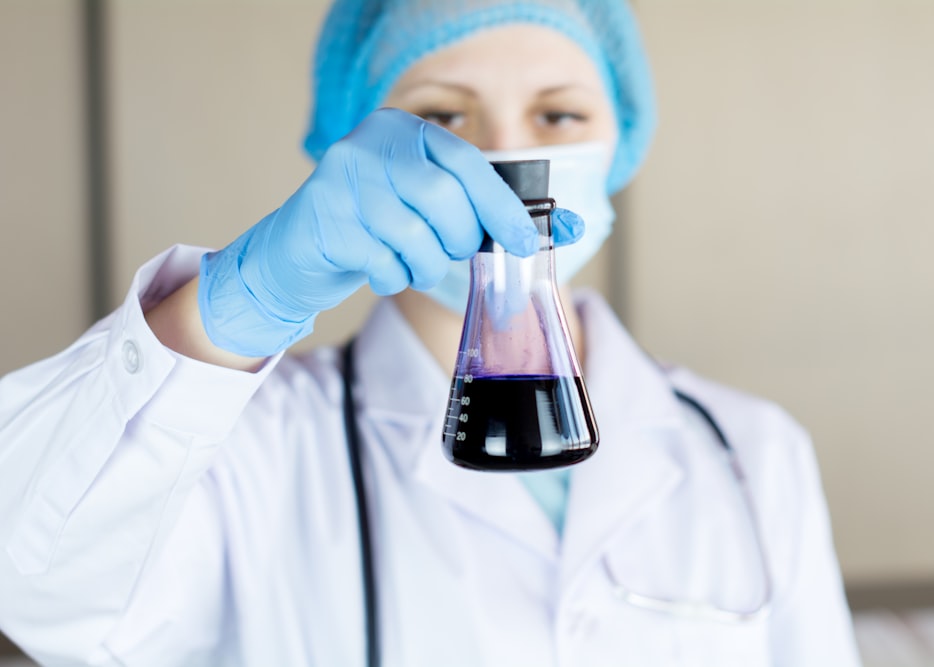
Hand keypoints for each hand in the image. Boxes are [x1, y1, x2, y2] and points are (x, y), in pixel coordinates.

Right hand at [198, 108, 582, 356]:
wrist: (298, 252)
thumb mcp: (432, 210)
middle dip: (457, 240)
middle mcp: (370, 144)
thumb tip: (575, 227)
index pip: (468, 165)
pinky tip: (380, 268)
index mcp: (405, 130)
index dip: (502, 207)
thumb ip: (493, 214)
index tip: (526, 242)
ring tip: (411, 264)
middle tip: (447, 251)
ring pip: (412, 235)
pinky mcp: (322, 219)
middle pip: (443, 200)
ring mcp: (341, 179)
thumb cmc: (378, 229)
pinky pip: (381, 261)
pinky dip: (391, 277)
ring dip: (423, 265)